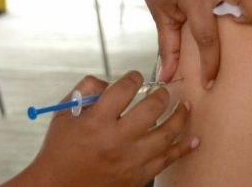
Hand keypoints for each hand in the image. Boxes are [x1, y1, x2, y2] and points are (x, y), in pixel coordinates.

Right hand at [6, 72, 196, 186]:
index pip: (124, 89)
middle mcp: (116, 140)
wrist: (58, 186)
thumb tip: (110, 81)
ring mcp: (130, 160)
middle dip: (161, 94)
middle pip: (151, 108)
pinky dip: (183, 148)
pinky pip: (167, 160)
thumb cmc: (60, 149)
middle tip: (163, 90)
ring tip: (185, 106)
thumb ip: (86, 89)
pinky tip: (193, 139)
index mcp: (96, 121)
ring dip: (180, 116)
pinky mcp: (138, 176)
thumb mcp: (64, 113)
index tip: (136, 76)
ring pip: (166, 134)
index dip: (134, 77)